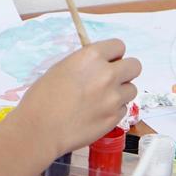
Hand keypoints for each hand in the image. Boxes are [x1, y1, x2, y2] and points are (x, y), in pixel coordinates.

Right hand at [5, 39, 140, 156]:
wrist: (40, 129)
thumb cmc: (42, 98)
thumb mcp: (61, 68)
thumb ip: (85, 64)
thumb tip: (98, 65)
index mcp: (91, 57)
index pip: (119, 46)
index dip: (113, 54)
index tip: (107, 61)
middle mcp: (107, 75)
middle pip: (135, 65)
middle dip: (125, 71)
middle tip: (111, 79)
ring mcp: (113, 98)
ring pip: (131, 89)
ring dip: (120, 92)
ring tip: (102, 99)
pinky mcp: (115, 118)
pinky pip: (124, 109)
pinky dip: (114, 110)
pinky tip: (97, 113)